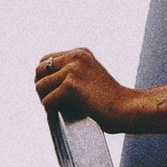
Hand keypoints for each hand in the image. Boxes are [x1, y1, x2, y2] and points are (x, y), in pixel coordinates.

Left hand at [34, 47, 152, 133]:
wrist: (126, 108)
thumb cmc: (110, 100)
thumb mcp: (90, 77)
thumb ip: (71, 73)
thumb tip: (40, 83)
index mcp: (80, 52)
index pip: (47, 60)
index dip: (45, 77)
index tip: (53, 91)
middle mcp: (76, 57)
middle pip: (39, 70)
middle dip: (42, 87)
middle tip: (53, 101)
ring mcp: (73, 70)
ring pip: (40, 86)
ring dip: (46, 99)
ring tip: (59, 108)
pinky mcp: (70, 86)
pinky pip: (47, 101)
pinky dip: (51, 110)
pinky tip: (62, 113)